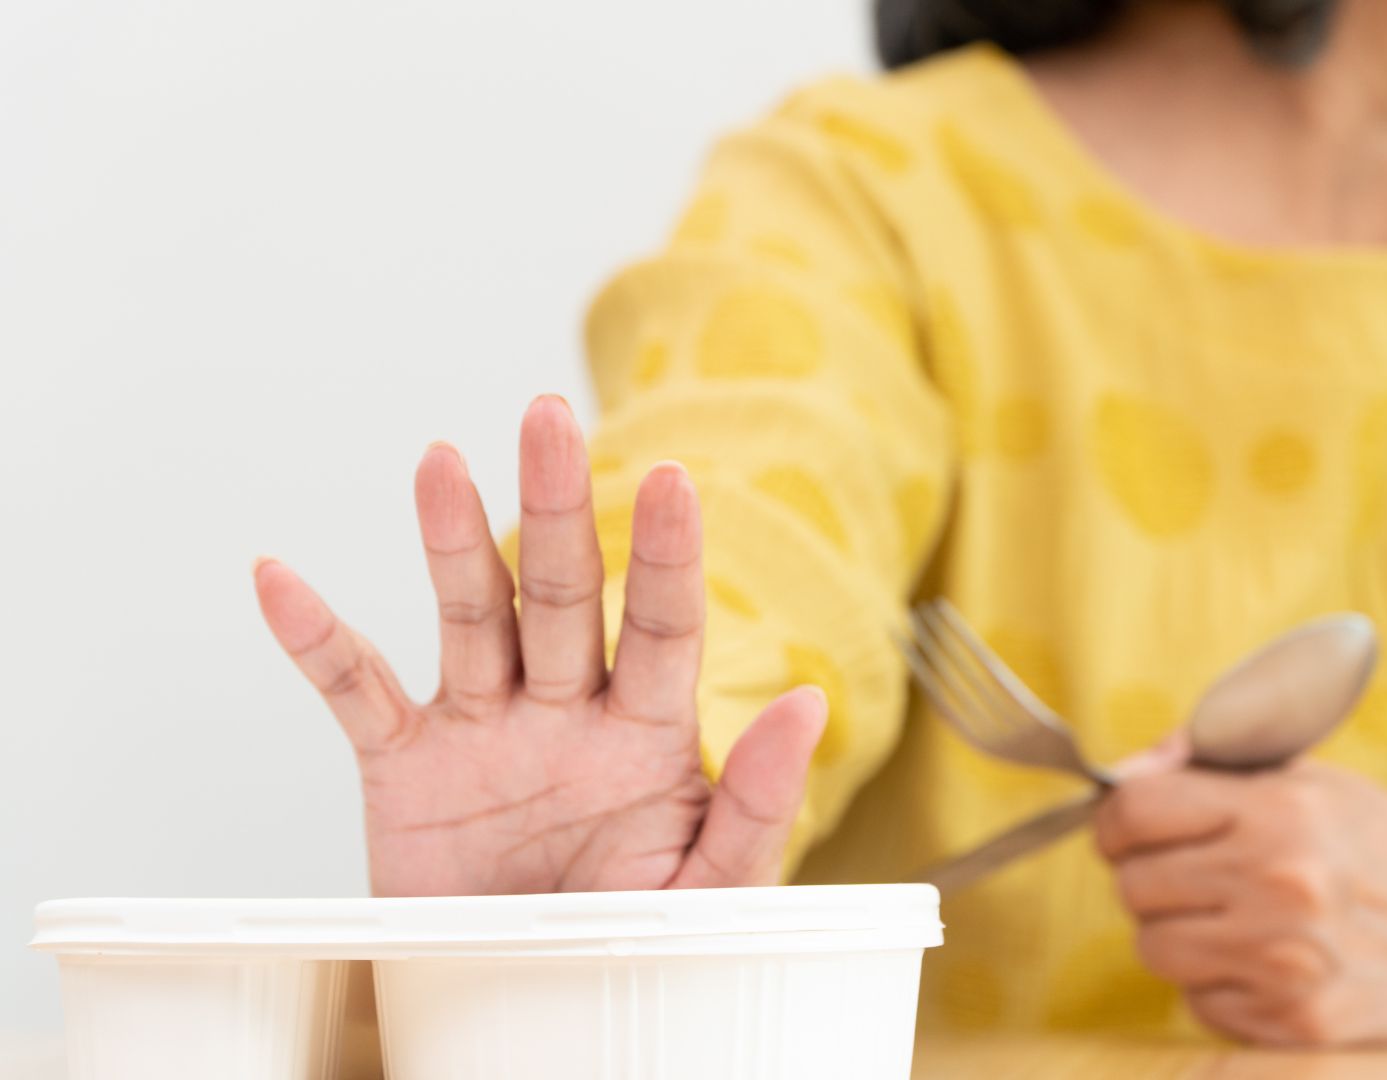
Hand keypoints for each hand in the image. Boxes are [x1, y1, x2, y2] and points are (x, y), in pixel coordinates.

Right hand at [254, 395, 825, 895]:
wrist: (531, 1018)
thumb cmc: (636, 952)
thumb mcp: (714, 890)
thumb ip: (759, 801)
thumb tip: (808, 701)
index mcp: (650, 734)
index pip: (666, 627)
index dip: (667, 555)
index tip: (672, 480)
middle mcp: (568, 711)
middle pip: (565, 594)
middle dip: (558, 507)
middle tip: (549, 417)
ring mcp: (485, 731)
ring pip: (471, 618)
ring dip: (452, 540)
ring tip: (440, 459)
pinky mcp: (406, 769)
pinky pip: (356, 694)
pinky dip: (314, 641)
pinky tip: (280, 579)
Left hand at [1094, 761, 1386, 1044]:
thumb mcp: (1315, 779)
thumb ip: (1212, 765)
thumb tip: (1122, 775)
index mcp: (1284, 810)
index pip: (1136, 810)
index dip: (1118, 820)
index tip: (1129, 830)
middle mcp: (1282, 885)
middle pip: (1135, 883)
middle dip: (1152, 876)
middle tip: (1197, 875)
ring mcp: (1289, 964)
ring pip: (1155, 949)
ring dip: (1180, 934)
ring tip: (1235, 918)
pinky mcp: (1297, 1028)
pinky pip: (1199, 1003)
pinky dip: (1221, 985)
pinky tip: (1274, 963)